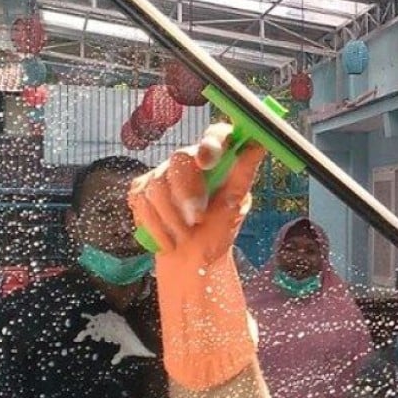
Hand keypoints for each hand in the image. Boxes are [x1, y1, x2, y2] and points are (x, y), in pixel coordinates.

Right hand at [128, 123, 266, 266]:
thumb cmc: (217, 232)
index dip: (210, 143)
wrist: (191, 261)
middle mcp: (188, 162)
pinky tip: (169, 240)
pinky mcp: (141, 191)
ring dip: (173, 218)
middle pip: (180, 159)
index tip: (206, 162)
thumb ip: (243, 175)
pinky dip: (157, 227)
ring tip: (185, 235)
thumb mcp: (235, 206)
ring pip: (158, 185)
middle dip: (187, 193)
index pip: (215, 136)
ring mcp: (161, 175)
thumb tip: (257, 144)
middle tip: (197, 219)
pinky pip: (142, 202)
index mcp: (216, 161)